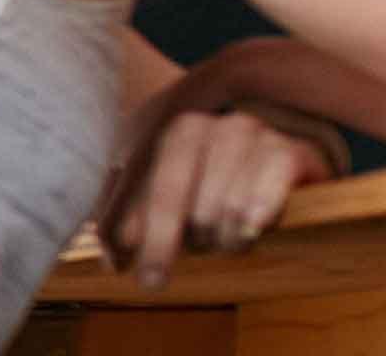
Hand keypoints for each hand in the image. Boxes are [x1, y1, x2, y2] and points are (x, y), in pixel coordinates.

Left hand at [100, 107, 334, 286]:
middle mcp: (212, 125)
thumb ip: (136, 220)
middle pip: (196, 208)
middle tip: (208, 244)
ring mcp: (254, 133)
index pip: (157, 195)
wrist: (279, 162)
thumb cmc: (213, 184)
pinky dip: (261, 209)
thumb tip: (114, 259)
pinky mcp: (291, 149)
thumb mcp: (170, 199)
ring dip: (231, 236)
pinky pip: (272, 185)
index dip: (153, 239)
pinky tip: (255, 227)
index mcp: (173, 133)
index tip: (149, 279)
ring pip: (232, 206)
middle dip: (200, 239)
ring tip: (234, 235)